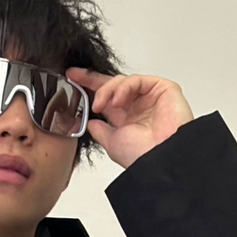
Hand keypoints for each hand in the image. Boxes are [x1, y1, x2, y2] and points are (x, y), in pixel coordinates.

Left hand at [68, 70, 193, 171]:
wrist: (162, 160)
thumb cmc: (143, 156)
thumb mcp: (112, 143)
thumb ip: (100, 131)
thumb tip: (90, 122)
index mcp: (128, 120)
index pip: (107, 98)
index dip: (90, 88)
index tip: (72, 81)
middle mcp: (139, 107)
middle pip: (114, 84)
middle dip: (92, 79)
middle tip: (76, 76)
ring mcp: (151, 97)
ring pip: (123, 81)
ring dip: (107, 90)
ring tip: (100, 104)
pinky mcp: (163, 89)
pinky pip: (138, 80)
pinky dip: (123, 87)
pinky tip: (117, 101)